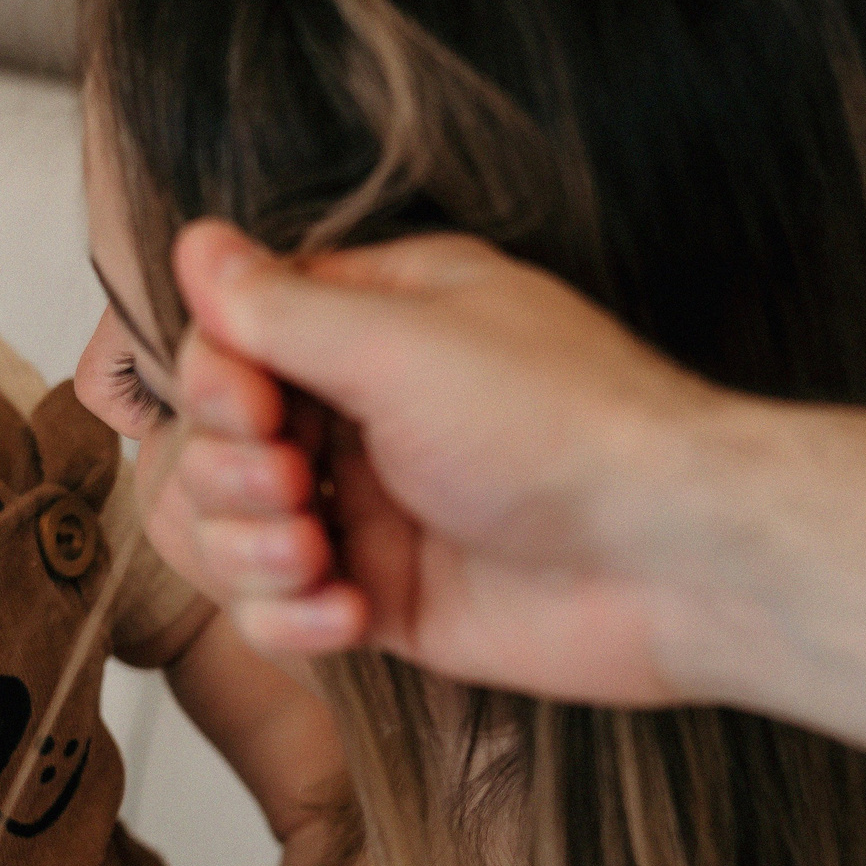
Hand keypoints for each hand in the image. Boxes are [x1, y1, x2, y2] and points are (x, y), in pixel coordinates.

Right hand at [163, 221, 726, 704]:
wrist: (668, 560)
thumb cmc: (564, 429)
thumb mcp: (402, 344)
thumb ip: (281, 309)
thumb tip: (197, 245)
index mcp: (377, 319)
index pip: (230, 337)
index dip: (216, 380)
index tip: (256, 407)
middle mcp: (366, 409)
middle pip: (213, 439)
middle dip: (229, 473)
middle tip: (297, 485)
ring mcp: (373, 509)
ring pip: (231, 531)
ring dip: (249, 552)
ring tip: (316, 559)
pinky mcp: (385, 600)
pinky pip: (280, 611)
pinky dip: (290, 620)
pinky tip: (347, 615)